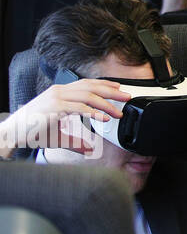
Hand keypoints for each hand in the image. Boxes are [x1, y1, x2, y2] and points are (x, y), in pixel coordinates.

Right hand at [0, 79, 129, 156]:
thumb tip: (90, 149)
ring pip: (88, 96)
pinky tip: (104, 118)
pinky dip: (94, 112)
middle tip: (127, 98)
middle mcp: (59, 91)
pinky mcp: (54, 107)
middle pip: (91, 87)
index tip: (119, 89)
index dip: (104, 85)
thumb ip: (75, 141)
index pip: (87, 83)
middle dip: (112, 92)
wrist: (11, 133)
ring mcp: (56, 98)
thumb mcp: (58, 135)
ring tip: (118, 112)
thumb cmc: (31, 132)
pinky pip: (79, 107)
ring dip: (106, 104)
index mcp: (60, 92)